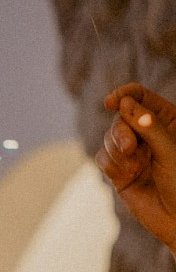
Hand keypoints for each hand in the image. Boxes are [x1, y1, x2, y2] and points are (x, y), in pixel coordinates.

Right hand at [96, 83, 175, 250]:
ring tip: (134, 168)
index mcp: (165, 121)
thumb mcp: (169, 150)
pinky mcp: (118, 172)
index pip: (140, 97)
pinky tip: (126, 176)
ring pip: (109, 138)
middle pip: (120, 118)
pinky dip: (111, 165)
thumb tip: (124, 103)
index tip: (112, 101)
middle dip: (121, 132)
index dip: (125, 95)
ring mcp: (132, 153)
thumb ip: (147, 125)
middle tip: (130, 148)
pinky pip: (102, 158)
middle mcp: (146, 134)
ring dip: (117, 152)